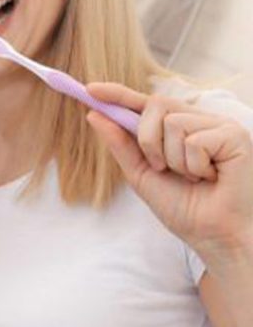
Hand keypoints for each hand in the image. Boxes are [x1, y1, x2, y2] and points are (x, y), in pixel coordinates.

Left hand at [87, 82, 252, 267]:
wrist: (215, 237)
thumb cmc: (186, 209)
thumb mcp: (142, 174)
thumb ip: (121, 144)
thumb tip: (94, 114)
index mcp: (180, 128)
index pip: (146, 103)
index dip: (119, 93)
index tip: (90, 89)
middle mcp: (200, 121)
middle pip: (156, 104)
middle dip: (148, 139)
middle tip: (163, 167)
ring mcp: (219, 126)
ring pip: (174, 123)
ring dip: (174, 159)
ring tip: (195, 178)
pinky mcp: (235, 136)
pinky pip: (195, 140)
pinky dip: (195, 165)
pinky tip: (211, 178)